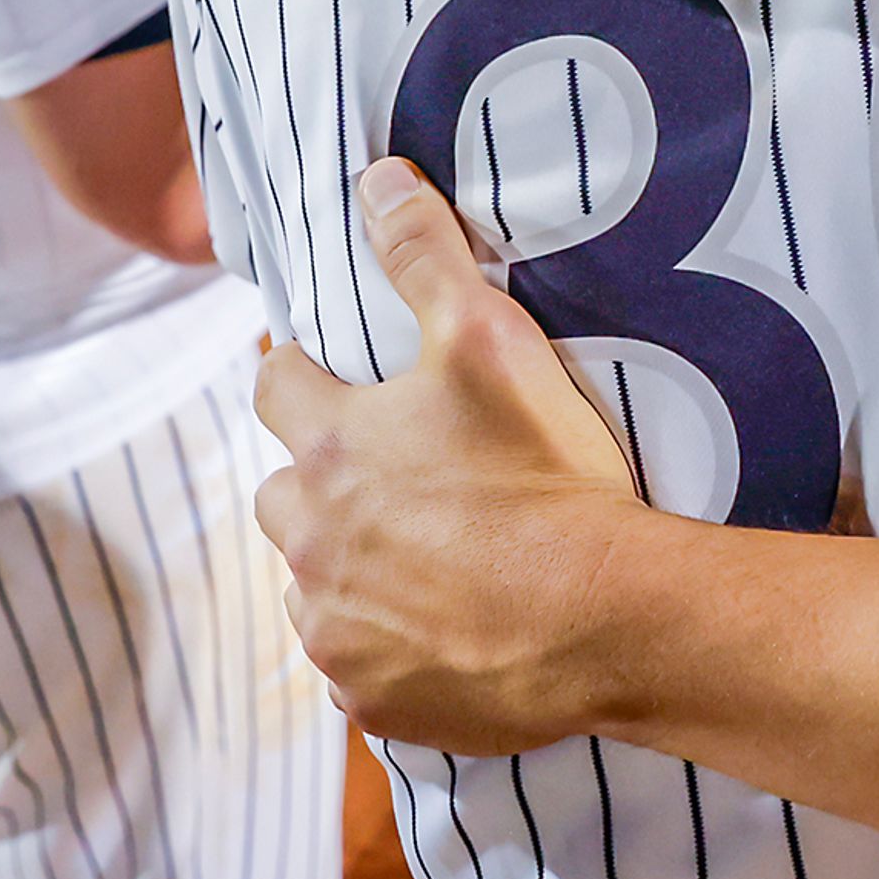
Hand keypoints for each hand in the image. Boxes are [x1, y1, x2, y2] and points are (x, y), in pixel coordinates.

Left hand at [257, 159, 648, 752]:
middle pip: (281, 496)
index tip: (334, 374)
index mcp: (328, 450)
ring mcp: (335, 629)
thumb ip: (424, 254)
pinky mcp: (370, 699)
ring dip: (346, 566)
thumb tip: (374, 180)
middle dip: (318, 480)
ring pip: (311, 585)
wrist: (603, 618)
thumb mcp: (488, 337)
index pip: (275, 388)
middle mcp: (309, 543)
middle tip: (392, 475)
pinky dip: (384, 645)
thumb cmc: (544, 474)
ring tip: (422, 556)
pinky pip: (354, 665)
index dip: (303, 373)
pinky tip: (441, 629)